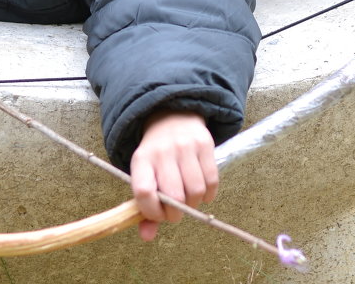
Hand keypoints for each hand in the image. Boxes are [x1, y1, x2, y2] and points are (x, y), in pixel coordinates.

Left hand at [129, 111, 217, 241]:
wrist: (173, 117)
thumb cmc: (156, 156)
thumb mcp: (144, 174)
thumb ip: (144, 207)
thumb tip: (147, 237)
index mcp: (141, 160)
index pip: (143, 192)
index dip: (152, 212)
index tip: (158, 215)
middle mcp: (163, 152)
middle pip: (174, 196)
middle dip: (176, 214)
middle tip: (176, 212)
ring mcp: (185, 146)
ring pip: (196, 191)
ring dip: (194, 205)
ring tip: (189, 200)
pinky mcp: (205, 144)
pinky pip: (212, 181)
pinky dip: (208, 195)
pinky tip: (202, 193)